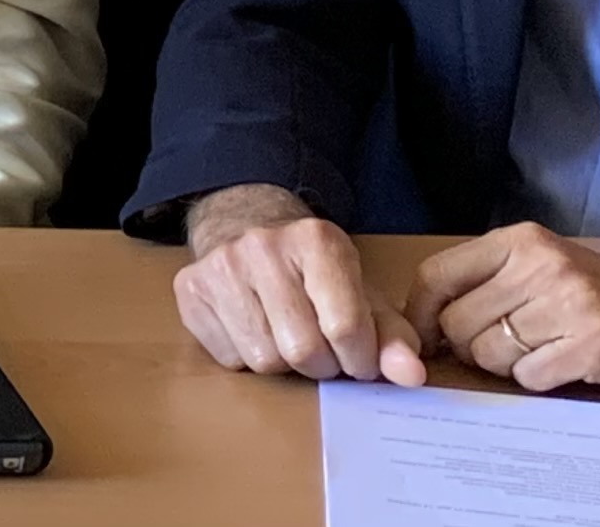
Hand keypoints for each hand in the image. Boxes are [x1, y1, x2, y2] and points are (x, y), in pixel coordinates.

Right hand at [172, 185, 424, 384]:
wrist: (245, 222)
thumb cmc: (313, 269)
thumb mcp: (361, 291)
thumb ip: (393, 336)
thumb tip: (410, 377)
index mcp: (316, 240)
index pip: (346, 327)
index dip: (360, 360)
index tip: (360, 359)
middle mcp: (262, 246)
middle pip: (303, 350)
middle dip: (321, 365)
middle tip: (323, 350)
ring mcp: (219, 266)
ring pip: (264, 360)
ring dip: (284, 364)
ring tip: (288, 338)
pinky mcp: (189, 289)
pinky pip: (228, 359)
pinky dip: (248, 358)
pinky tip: (254, 330)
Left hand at [407, 223, 599, 394]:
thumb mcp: (545, 270)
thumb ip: (488, 286)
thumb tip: (423, 328)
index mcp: (521, 240)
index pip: (436, 275)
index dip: (420, 316)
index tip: (427, 340)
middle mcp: (541, 264)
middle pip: (457, 322)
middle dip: (472, 347)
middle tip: (511, 348)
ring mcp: (569, 303)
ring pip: (489, 353)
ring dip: (508, 367)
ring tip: (546, 352)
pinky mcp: (593, 344)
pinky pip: (529, 377)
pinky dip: (541, 382)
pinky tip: (569, 366)